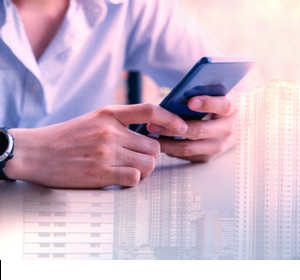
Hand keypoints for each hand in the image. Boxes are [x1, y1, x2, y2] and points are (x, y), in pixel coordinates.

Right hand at [4, 104, 187, 187]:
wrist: (33, 152)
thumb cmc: (65, 138)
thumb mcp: (93, 120)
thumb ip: (120, 123)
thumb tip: (152, 131)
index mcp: (109, 114)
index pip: (150, 110)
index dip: (172, 120)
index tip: (182, 129)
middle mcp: (110, 131)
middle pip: (155, 146)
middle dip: (151, 156)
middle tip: (137, 161)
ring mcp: (106, 152)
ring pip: (149, 164)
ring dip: (144, 171)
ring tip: (129, 170)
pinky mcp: (101, 172)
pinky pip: (134, 179)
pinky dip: (131, 182)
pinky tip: (119, 179)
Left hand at [150, 95, 235, 161]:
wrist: (223, 125)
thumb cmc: (210, 105)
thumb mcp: (211, 97)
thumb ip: (199, 94)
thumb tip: (175, 97)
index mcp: (230, 111)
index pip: (223, 106)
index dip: (208, 104)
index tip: (191, 102)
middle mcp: (226, 130)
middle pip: (199, 131)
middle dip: (173, 127)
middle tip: (152, 122)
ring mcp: (217, 146)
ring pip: (188, 147)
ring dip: (166, 141)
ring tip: (149, 133)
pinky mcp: (206, 157)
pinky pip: (184, 154)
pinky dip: (169, 148)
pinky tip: (155, 141)